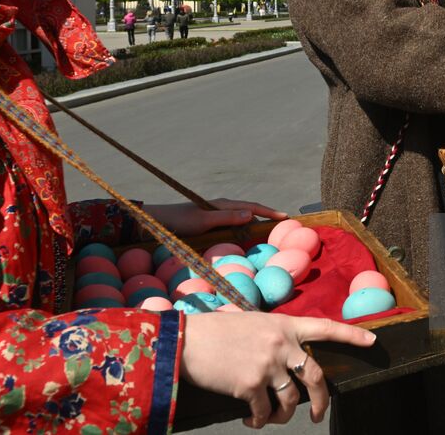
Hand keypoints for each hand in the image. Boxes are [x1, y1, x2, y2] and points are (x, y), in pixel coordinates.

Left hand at [146, 199, 286, 238]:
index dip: (269, 212)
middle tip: (282, 225)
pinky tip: (244, 239)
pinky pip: (232, 227)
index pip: (252, 207)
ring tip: (268, 232)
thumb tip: (251, 215)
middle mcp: (221, 209)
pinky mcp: (210, 225)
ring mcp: (216, 216)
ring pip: (241, 219)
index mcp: (223, 205)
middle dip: (266, 216)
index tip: (285, 217)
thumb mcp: (203, 220)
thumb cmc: (179, 221)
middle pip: (249, 211)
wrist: (158, 221)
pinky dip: (242, 230)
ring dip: (254, 224)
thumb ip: (226, 217)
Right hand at [180, 312, 375, 427]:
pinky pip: (263, 412)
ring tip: (267, 418)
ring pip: (290, 401)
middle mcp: (281, 344)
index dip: (351, 336)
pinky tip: (249, 419)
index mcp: (284, 325)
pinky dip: (257, 420)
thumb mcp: (250, 324)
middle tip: (318, 414)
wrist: (185, 342)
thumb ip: (273, 337)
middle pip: (316, 376)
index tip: (373, 342)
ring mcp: (268, 365)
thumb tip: (283, 358)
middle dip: (321, 401)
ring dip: (281, 416)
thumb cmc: (214, 332)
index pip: (325, 327)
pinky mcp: (251, 385)